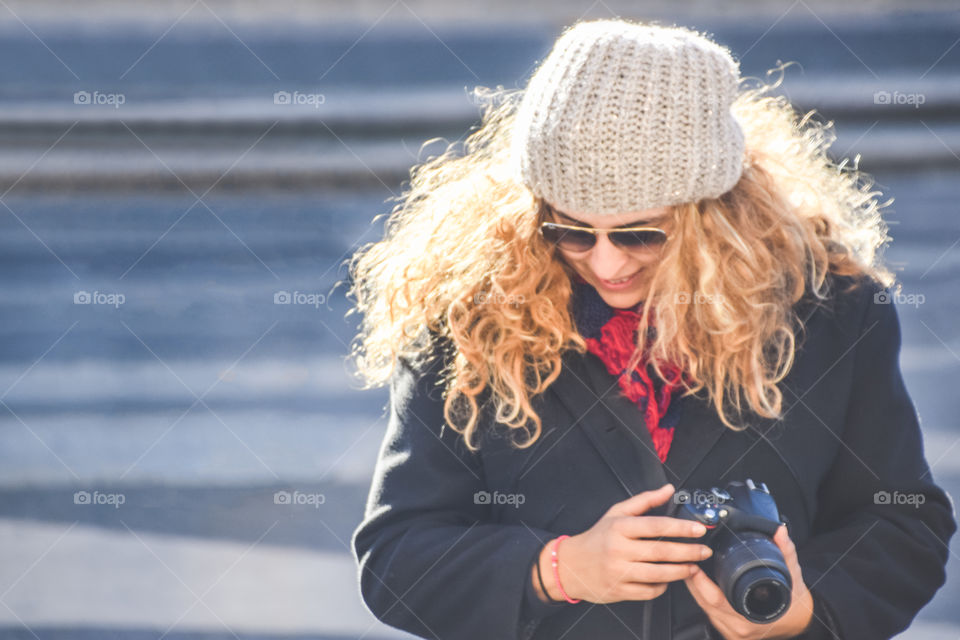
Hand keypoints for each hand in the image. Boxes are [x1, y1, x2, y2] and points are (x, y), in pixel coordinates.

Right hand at [547, 483, 712, 603]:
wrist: (571, 565)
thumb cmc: (597, 537)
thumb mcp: (616, 513)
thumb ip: (644, 501)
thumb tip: (669, 489)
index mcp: (619, 527)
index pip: (655, 525)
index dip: (680, 527)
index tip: (699, 529)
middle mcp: (618, 549)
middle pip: (660, 551)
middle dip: (688, 552)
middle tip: (704, 551)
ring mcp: (618, 572)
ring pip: (658, 573)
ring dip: (680, 571)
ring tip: (694, 567)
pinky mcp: (619, 591)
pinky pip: (648, 591)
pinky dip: (662, 586)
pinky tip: (669, 580)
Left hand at [683, 525, 813, 639]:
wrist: (800, 621)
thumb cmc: (794, 601)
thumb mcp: (792, 574)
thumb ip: (785, 551)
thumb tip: (779, 530)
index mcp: (751, 615)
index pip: (716, 600)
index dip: (701, 583)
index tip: (694, 565)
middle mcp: (739, 627)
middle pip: (704, 603)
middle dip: (692, 582)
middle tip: (686, 561)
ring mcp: (733, 632)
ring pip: (704, 609)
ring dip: (695, 589)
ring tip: (689, 569)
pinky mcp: (729, 632)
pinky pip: (709, 614)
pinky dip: (702, 598)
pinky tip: (699, 584)